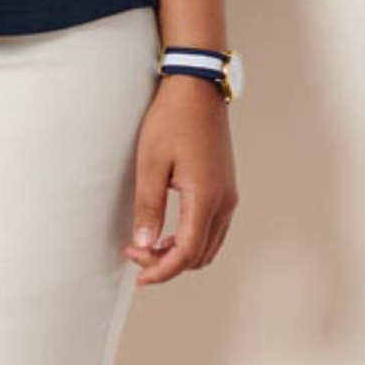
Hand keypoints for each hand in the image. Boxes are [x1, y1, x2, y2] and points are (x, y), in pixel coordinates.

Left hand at [125, 75, 238, 283]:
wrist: (197, 89)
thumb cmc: (171, 121)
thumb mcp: (150, 164)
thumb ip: (148, 207)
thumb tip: (145, 245)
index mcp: (205, 197)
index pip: (186, 253)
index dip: (161, 270)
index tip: (138, 274)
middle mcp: (224, 201)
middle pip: (199, 255)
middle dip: (167, 263)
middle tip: (135, 251)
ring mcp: (229, 196)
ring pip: (209, 246)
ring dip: (180, 253)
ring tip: (148, 243)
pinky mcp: (226, 189)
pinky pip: (214, 230)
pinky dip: (192, 240)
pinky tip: (168, 231)